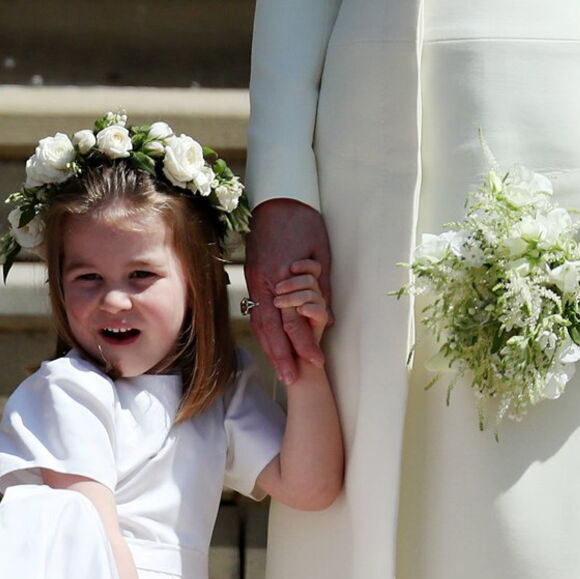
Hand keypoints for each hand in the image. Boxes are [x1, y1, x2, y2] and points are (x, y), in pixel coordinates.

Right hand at [245, 199, 331, 383]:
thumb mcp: (322, 256)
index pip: (291, 319)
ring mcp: (255, 281)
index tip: (314, 362)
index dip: (302, 343)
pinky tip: (269, 344)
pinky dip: (263, 330)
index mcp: (281, 278)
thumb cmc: (304, 224)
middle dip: (281, 355)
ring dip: (270, 347)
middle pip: (271, 328)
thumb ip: (322, 289)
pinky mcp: (253, 277)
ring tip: (280, 368)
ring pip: (260, 322)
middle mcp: (264, 283)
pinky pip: (256, 310)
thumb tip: (326, 318)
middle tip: (292, 378)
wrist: (280, 200)